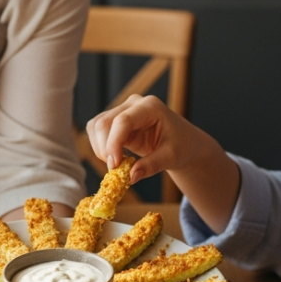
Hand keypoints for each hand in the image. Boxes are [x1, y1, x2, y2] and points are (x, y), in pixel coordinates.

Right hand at [85, 94, 216, 182]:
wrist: (184, 142)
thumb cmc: (182, 146)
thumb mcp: (171, 157)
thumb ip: (151, 165)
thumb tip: (129, 177)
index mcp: (150, 106)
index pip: (123, 121)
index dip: (114, 143)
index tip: (114, 166)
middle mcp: (133, 104)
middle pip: (104, 123)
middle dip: (104, 149)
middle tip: (115, 170)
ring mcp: (122, 110)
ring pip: (96, 127)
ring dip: (100, 149)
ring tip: (118, 165)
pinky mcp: (115, 120)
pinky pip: (97, 132)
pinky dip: (101, 148)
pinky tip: (116, 158)